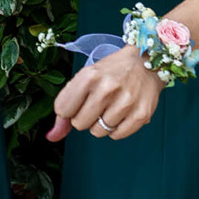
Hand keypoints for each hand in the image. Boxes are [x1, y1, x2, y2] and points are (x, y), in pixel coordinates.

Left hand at [48, 45, 162, 141]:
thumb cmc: (111, 72)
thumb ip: (65, 107)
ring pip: (98, 131)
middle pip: (79, 124)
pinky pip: (117, 135)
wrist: (146, 62)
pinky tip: (122, 113)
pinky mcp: (141, 115)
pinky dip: (116, 128)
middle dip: (84, 117)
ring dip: (101, 123)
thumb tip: (52, 137)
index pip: (63, 110)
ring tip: (111, 106)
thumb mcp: (84, 79)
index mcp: (89, 76)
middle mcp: (107, 88)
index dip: (68, 109)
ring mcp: (126, 102)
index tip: (79, 100)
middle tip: (96, 103)